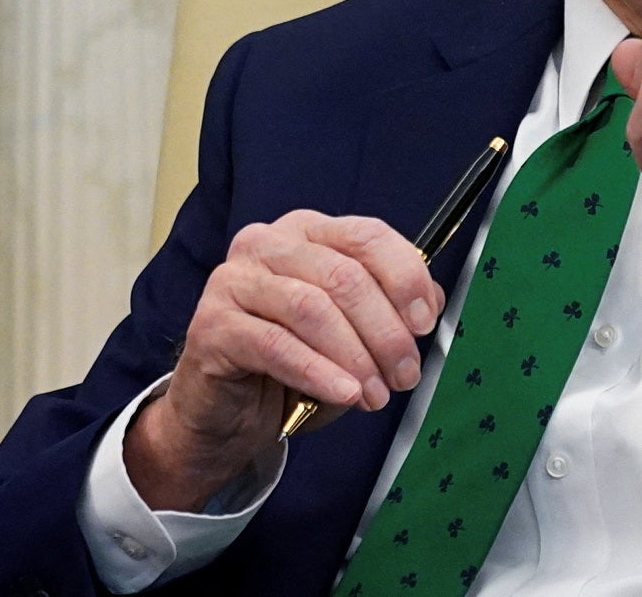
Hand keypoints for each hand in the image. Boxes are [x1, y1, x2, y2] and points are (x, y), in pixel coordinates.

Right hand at [125, 212, 444, 510]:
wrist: (227, 411)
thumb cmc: (292, 364)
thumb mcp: (350, 331)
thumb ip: (389, 309)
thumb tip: (430, 302)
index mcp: (307, 231)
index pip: (367, 236)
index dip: (404, 278)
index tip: (425, 323)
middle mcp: (267, 244)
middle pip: (344, 276)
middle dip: (385, 331)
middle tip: (404, 375)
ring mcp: (234, 281)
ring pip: (312, 308)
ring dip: (355, 356)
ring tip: (376, 395)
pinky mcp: (212, 325)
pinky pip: (276, 346)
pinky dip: (319, 372)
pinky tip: (345, 394)